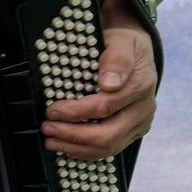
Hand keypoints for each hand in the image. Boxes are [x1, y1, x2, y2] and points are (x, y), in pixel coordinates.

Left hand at [41, 0, 156, 160]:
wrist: (137, 53)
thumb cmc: (123, 45)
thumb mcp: (121, 40)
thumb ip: (117, 58)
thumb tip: (109, 83)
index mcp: (141, 85)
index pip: (105, 107)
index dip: (75, 112)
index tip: (52, 110)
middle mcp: (143, 108)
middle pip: (107, 134)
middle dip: (72, 134)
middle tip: (47, 127)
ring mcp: (140, 123)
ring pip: (108, 147)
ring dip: (75, 147)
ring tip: (51, 140)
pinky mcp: (132, 132)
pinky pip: (109, 150)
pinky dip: (84, 151)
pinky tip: (65, 146)